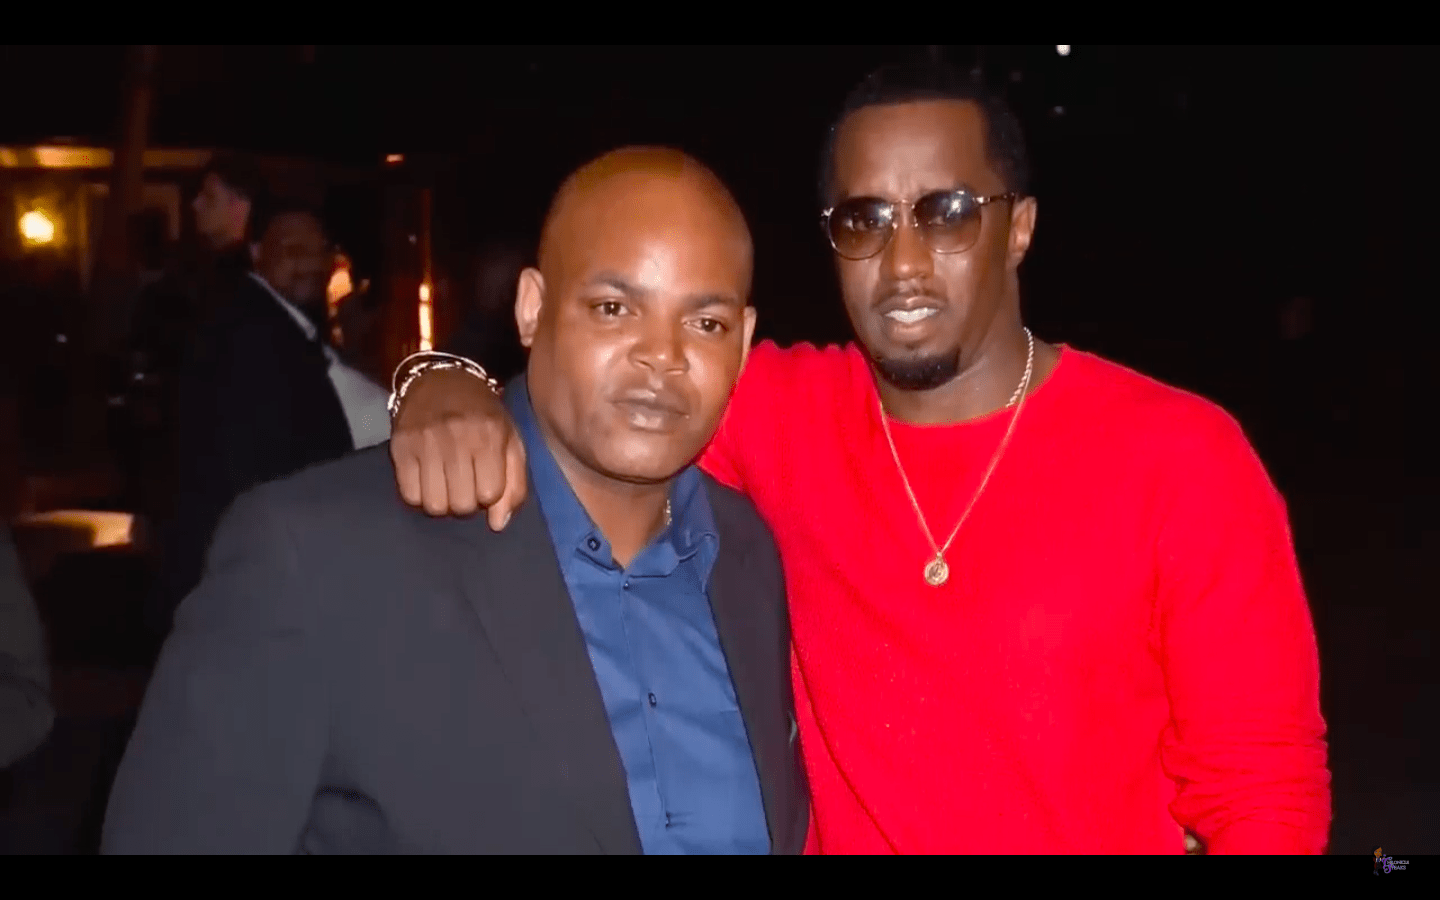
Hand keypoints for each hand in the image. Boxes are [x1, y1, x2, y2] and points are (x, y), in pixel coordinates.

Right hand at [389, 368, 527, 527]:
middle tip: (464, 485)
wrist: (441, 379)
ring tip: (446, 484)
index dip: (489, 495)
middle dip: (466, 503)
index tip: (485, 482)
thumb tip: (498, 524)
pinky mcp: (399, 448)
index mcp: (489, 436)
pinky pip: (409, 496)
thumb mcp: (510, 441)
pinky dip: (419, 496)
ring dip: (443, 502)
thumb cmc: (483, 415)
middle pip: (461, 505)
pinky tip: (427, 480)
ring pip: (434, 506)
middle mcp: (456, 438)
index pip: (490, 494)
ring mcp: (424, 443)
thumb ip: (513, 483)